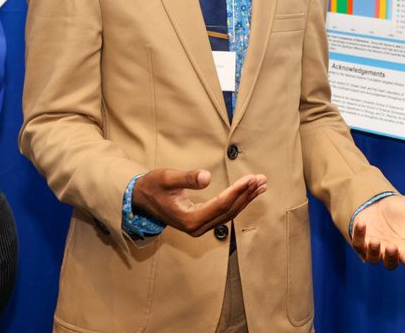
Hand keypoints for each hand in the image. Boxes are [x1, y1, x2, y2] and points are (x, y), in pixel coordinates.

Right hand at [132, 168, 266, 235]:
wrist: (141, 199)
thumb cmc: (153, 186)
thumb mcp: (167, 178)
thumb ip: (187, 178)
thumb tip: (206, 177)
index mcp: (189, 219)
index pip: (220, 205)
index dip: (238, 191)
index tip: (251, 178)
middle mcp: (197, 228)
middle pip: (228, 210)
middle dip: (247, 194)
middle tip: (262, 179)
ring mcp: (200, 227)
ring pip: (229, 213)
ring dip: (246, 199)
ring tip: (261, 185)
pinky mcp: (201, 222)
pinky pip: (225, 213)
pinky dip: (238, 202)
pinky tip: (249, 192)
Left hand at [351, 195, 404, 269]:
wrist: (381, 200)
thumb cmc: (401, 208)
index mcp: (404, 248)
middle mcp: (389, 251)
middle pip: (390, 264)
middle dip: (390, 257)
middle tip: (392, 246)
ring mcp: (374, 248)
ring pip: (372, 259)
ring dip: (373, 251)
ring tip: (375, 240)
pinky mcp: (361, 240)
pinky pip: (358, 243)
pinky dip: (359, 235)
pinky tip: (362, 224)